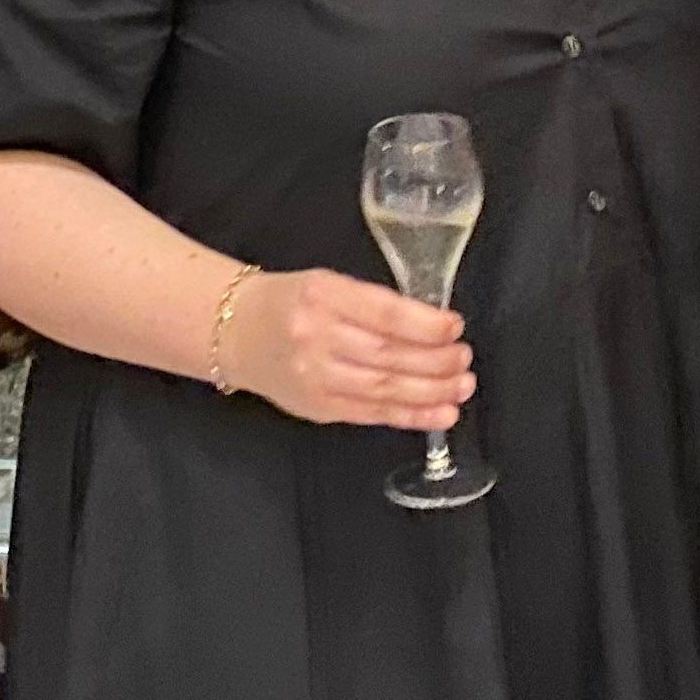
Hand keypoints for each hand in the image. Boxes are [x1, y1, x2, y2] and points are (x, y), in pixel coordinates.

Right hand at [218, 268, 474, 431]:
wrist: (235, 332)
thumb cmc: (290, 302)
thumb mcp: (327, 284)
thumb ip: (372, 304)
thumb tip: (433, 327)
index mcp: (322, 296)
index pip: (383, 314)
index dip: (425, 325)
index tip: (455, 327)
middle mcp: (315, 337)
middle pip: (387, 355)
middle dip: (435, 361)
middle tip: (465, 360)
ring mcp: (315, 377)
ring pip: (383, 388)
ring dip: (431, 392)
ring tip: (461, 387)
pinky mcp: (318, 408)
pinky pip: (371, 414)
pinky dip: (410, 415)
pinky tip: (440, 414)